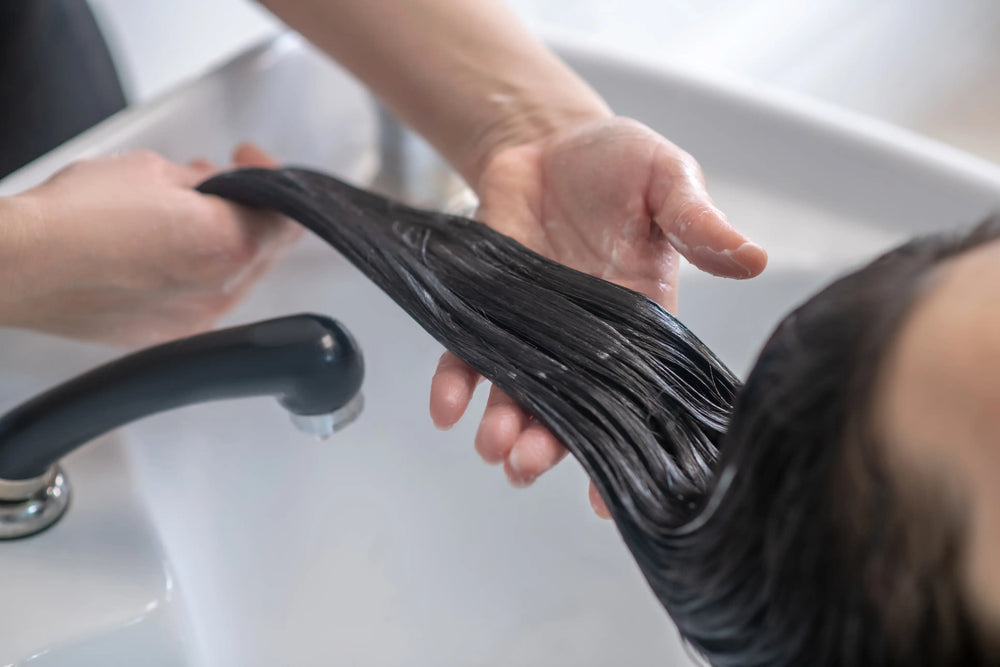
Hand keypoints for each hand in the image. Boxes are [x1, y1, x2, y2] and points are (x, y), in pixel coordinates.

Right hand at [0, 144, 300, 345]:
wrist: (19, 266)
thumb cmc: (75, 217)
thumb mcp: (154, 172)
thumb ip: (207, 181)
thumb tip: (223, 184)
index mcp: (228, 245)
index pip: (286, 217)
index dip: (274, 182)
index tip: (252, 164)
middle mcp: (220, 291)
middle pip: (263, 248)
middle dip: (249, 209)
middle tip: (223, 180)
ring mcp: (194, 320)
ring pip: (233, 275)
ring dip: (222, 238)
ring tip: (186, 209)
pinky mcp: (166, 335)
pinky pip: (201, 298)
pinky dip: (196, 270)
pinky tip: (166, 247)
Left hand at [428, 117, 766, 517]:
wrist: (547, 141)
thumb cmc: (616, 162)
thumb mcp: (666, 179)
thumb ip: (698, 222)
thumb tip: (754, 257)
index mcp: (642, 318)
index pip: (643, 392)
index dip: (633, 441)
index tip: (614, 495)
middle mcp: (587, 338)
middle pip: (573, 406)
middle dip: (551, 444)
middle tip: (530, 465)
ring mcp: (535, 328)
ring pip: (520, 393)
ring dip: (506, 427)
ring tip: (496, 448)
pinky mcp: (487, 309)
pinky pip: (468, 355)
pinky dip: (455, 382)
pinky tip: (446, 406)